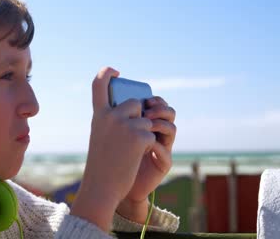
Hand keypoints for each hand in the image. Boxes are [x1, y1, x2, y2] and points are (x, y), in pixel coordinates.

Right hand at [70, 67, 155, 231]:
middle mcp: (110, 115)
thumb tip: (137, 109)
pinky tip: (135, 156)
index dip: (107, 73)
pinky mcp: (140, 136)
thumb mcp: (100, 136)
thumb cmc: (101, 164)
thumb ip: (111, 120)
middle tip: (130, 136)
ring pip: (146, 120)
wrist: (102, 187)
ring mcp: (125, 125)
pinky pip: (151, 134)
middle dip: (138, 115)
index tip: (116, 71)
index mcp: (98, 115)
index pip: (98, 84)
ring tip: (129, 150)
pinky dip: (147, 146)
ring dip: (143, 133)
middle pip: (134, 102)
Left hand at [117, 96, 175, 222]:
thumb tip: (110, 93)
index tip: (147, 98)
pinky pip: (165, 151)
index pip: (157, 106)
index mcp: (145, 123)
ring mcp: (162, 148)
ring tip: (146, 126)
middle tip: (146, 111)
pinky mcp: (163, 163)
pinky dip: (155, 146)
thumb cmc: (109, 156)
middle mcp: (157, 134)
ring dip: (159, 123)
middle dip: (159, 108)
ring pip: (171, 128)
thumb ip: (112, 115)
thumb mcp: (108, 132)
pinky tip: (145, 147)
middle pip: (168, 113)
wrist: (112, 185)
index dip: (156, 99)